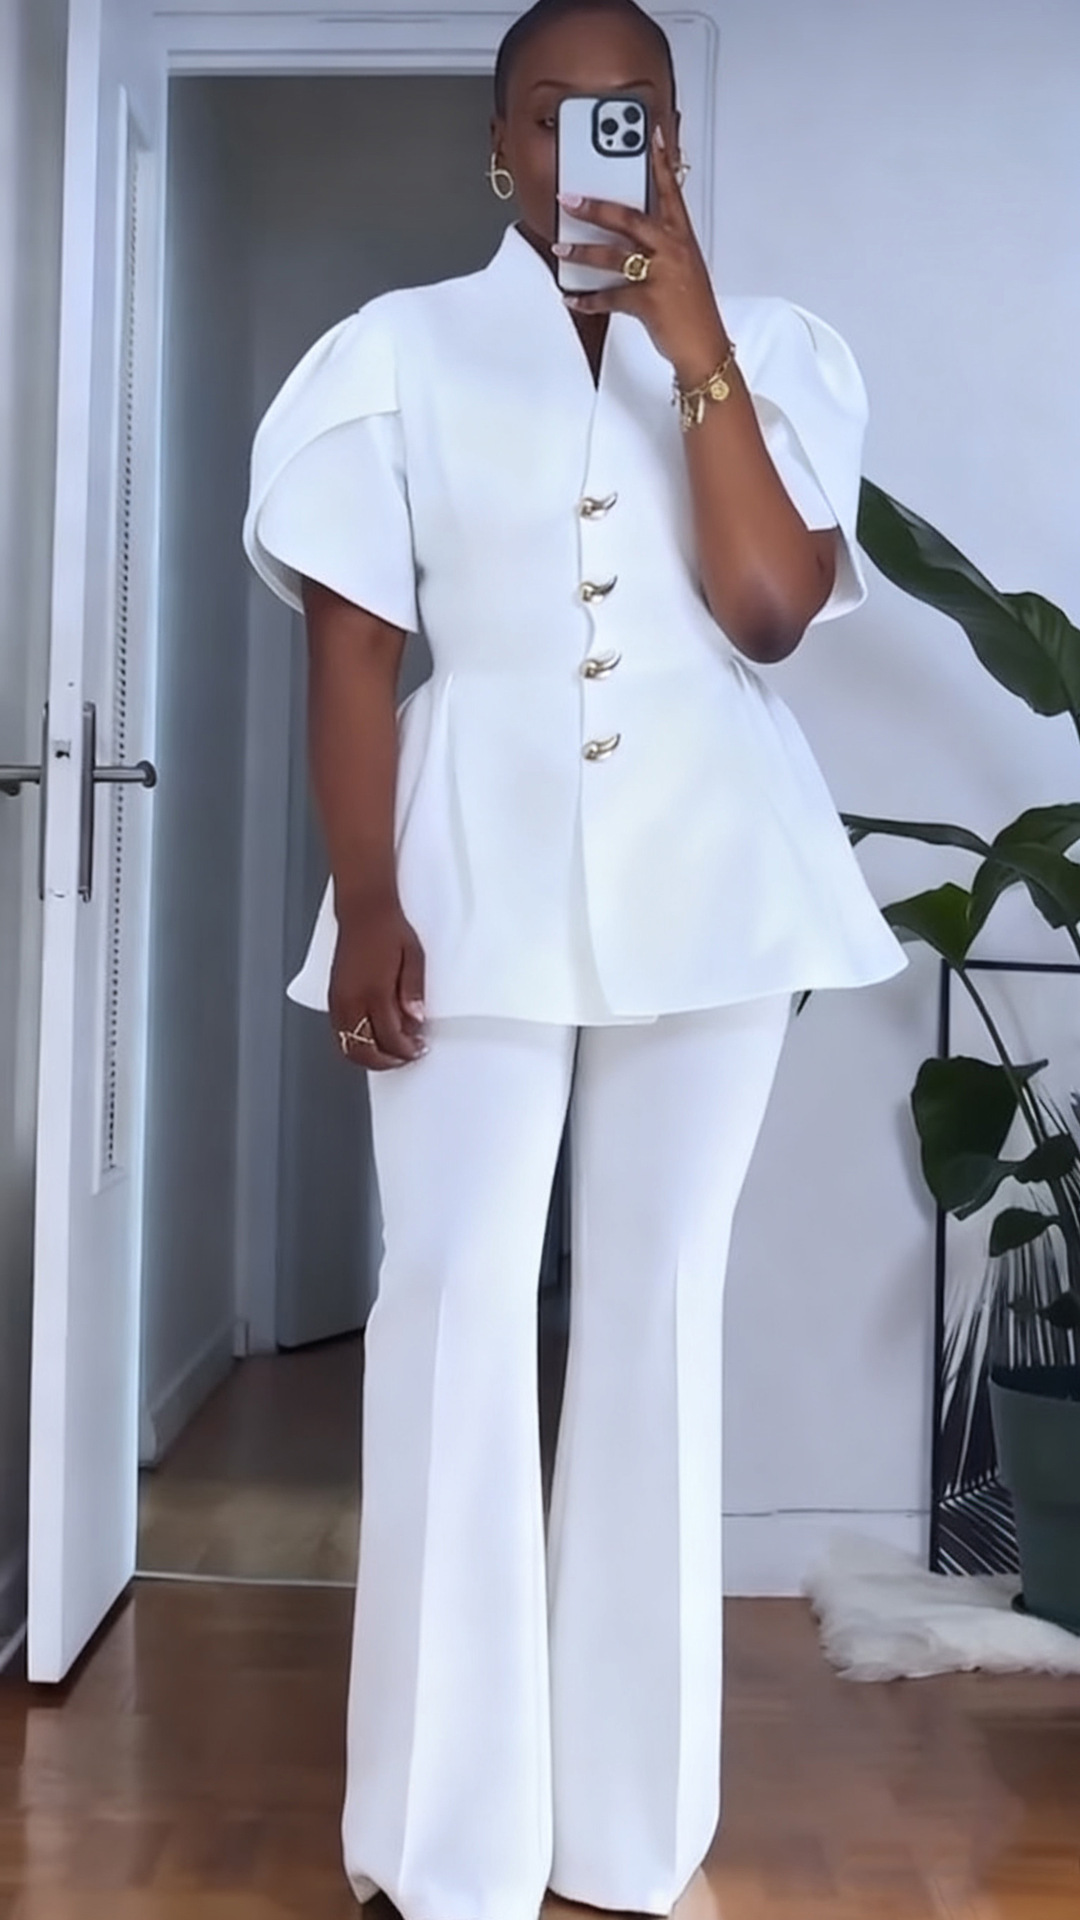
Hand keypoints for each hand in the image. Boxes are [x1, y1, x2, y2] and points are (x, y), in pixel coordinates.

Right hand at [329, 888, 427, 1069]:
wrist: (364, 911)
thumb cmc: (389, 930)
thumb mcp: (414, 958)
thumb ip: (413, 992)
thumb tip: (416, 1020)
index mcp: (375, 990)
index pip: (390, 1037)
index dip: (406, 1049)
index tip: (418, 1048)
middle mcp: (352, 998)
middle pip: (364, 1049)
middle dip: (387, 1060)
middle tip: (404, 1056)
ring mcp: (339, 999)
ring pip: (347, 1046)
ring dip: (368, 1056)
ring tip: (389, 1052)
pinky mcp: (333, 996)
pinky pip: (339, 1033)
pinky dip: (354, 1044)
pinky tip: (370, 1039)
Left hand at [554, 124, 730, 388]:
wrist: (705, 346)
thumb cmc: (693, 308)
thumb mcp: (683, 267)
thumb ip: (661, 246)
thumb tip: (630, 234)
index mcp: (682, 237)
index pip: (670, 191)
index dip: (660, 162)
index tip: (651, 134)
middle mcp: (672, 250)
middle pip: (629, 219)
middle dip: (595, 207)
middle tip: (569, 199)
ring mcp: (660, 275)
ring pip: (613, 256)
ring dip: (582, 252)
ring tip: (560, 248)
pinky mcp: (648, 302)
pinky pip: (609, 298)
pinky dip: (588, 300)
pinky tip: (572, 298)